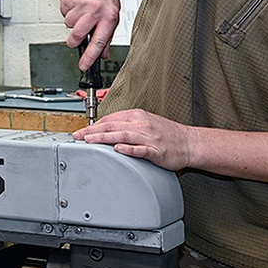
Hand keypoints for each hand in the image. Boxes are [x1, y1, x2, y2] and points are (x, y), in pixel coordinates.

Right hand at [60, 0, 119, 68]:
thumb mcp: (113, 11)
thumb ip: (108, 33)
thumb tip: (103, 53)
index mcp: (109, 15)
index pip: (99, 42)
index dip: (90, 57)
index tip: (84, 66)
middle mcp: (95, 10)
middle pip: (78, 36)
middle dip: (75, 40)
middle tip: (77, 35)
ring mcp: (80, 5)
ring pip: (69, 26)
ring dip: (73, 22)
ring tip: (81, 10)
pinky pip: (63, 14)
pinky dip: (68, 11)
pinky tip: (76, 3)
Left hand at [72, 108, 195, 171]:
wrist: (189, 142)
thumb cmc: (167, 134)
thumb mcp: (146, 122)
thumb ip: (127, 124)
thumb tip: (107, 128)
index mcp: (138, 116)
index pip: (111, 118)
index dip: (94, 124)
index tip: (82, 131)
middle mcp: (142, 124)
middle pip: (112, 125)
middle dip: (92, 131)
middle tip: (78, 136)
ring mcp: (149, 137)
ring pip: (122, 135)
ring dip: (104, 138)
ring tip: (90, 141)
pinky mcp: (156, 151)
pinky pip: (140, 149)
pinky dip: (128, 148)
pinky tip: (118, 149)